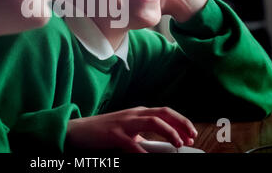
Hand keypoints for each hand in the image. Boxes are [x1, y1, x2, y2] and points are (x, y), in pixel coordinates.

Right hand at [66, 106, 197, 152]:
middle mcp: (134, 114)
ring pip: (153, 121)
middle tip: (191, 138)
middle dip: (181, 123)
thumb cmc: (104, 131)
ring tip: (178, 143)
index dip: (181, 121)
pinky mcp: (115, 134)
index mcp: (138, 112)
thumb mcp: (127, 129)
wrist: (79, 130)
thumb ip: (143, 133)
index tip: (191, 134)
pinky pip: (133, 143)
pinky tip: (151, 158)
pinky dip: (145, 152)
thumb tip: (162, 144)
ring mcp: (124, 123)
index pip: (165, 112)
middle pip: (163, 113)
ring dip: (169, 132)